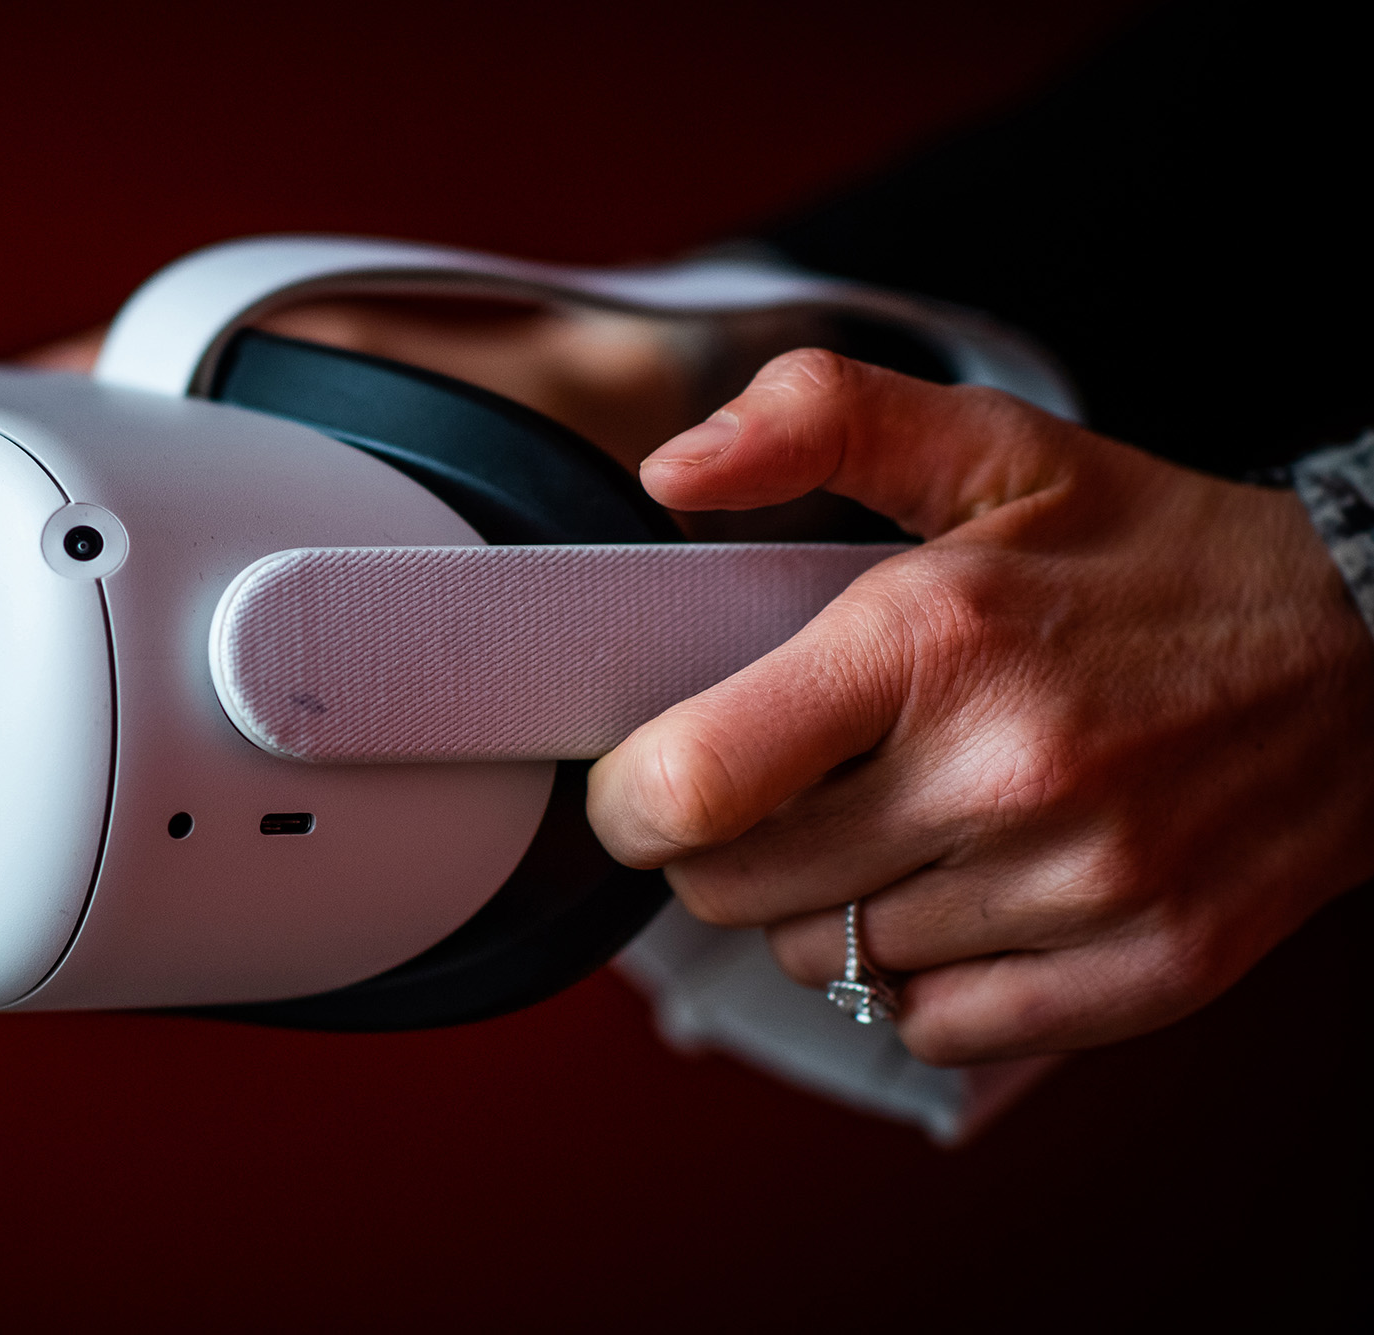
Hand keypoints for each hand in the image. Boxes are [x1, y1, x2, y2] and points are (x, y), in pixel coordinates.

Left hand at [588, 349, 1373, 1064]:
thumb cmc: (1156, 556)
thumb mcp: (996, 449)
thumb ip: (820, 420)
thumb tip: (671, 467)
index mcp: (936, 639)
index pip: (692, 786)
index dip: (631, 797)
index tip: (648, 776)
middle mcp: (1004, 776)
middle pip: (733, 891)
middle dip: (723, 845)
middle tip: (784, 786)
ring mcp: (1082, 889)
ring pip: (825, 961)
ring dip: (825, 906)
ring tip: (896, 824)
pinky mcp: (1142, 974)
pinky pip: (931, 1024)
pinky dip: (918, 974)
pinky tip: (960, 894)